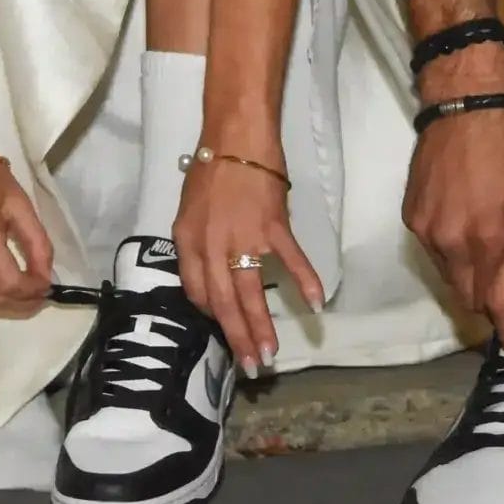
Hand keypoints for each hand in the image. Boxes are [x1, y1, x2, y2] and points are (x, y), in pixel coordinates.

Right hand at [0, 160, 53, 317]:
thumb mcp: (19, 201)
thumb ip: (36, 241)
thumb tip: (46, 275)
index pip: (8, 283)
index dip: (32, 291)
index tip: (48, 286)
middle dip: (21, 304)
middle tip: (40, 295)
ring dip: (4, 305)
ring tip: (24, 295)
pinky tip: (1, 286)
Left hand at [174, 153, 322, 374]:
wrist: (234, 137)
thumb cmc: (210, 170)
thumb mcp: (188, 211)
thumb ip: (195, 245)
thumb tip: (210, 275)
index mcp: (189, 242)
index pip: (197, 292)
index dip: (211, 315)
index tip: (224, 332)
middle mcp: (213, 245)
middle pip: (223, 301)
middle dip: (237, 337)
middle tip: (251, 367)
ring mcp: (245, 237)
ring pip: (251, 291)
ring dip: (261, 326)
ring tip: (270, 354)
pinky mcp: (273, 225)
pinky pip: (291, 259)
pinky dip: (305, 281)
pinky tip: (315, 305)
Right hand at [404, 99, 503, 316]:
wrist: (463, 104)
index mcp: (489, 236)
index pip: (497, 300)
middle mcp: (453, 240)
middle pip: (470, 298)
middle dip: (491, 308)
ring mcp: (428, 229)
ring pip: (450, 277)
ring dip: (469, 281)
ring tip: (488, 279)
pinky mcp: (411, 216)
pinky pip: (433, 252)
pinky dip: (450, 255)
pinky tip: (465, 246)